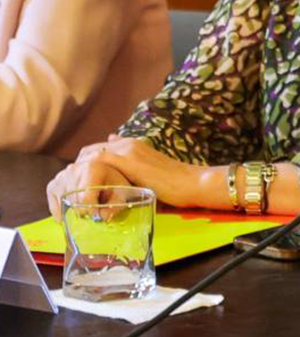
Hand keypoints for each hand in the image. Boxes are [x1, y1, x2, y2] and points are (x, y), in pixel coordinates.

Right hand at [46, 158, 131, 219]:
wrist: (106, 175)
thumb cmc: (116, 186)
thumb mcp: (121, 194)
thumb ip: (114, 207)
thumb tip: (100, 217)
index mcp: (92, 168)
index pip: (85, 198)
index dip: (93, 211)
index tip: (99, 214)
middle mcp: (73, 169)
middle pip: (74, 202)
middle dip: (85, 211)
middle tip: (95, 211)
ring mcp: (60, 177)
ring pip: (64, 205)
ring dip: (75, 211)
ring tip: (87, 207)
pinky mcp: (52, 185)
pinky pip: (54, 206)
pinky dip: (63, 213)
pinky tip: (74, 211)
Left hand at [56, 137, 209, 212]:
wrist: (190, 183)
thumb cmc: (175, 185)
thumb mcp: (149, 176)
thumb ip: (133, 174)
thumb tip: (120, 186)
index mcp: (133, 145)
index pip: (98, 150)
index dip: (87, 165)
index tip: (81, 183)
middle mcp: (127, 143)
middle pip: (88, 152)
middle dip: (78, 169)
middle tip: (73, 190)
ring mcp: (126, 149)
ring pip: (89, 156)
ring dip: (78, 173)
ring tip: (73, 193)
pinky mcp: (127, 159)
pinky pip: (96, 162)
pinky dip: (85, 175)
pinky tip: (82, 191)